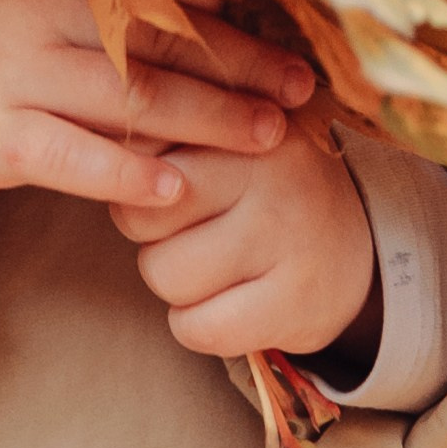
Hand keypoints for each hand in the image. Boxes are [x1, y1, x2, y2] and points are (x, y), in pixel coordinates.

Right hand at [0, 0, 315, 212]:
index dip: (230, 5)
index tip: (290, 25)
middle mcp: (38, 1)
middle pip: (162, 36)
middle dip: (243, 63)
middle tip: (301, 86)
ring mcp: (17, 70)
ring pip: (135, 96)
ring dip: (212, 119)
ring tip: (269, 137)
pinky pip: (77, 158)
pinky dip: (131, 172)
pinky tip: (177, 186)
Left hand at [113, 129, 376, 362]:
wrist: (361, 248)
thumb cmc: (265, 188)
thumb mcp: (228, 137)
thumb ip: (168, 125)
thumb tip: (85, 128)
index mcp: (245, 120)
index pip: (140, 149)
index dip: (138, 178)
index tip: (166, 182)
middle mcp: (271, 172)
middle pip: (140, 214)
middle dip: (150, 231)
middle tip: (195, 227)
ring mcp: (287, 238)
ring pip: (164, 274)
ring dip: (175, 280)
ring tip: (215, 264)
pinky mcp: (295, 303)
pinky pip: (198, 327)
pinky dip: (197, 325)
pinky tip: (225, 305)